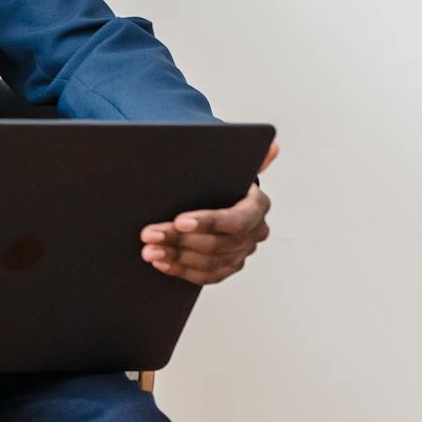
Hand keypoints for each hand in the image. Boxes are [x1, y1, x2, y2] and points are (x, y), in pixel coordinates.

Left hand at [138, 139, 278, 284]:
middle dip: (180, 240)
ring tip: (149, 250)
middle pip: (217, 243)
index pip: (234, 220)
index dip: (207, 222)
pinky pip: (207, 276)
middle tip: (150, 235)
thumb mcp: (232, 165)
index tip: (178, 221)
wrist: (223, 196)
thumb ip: (250, 158)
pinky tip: (161, 262)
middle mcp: (255, 232)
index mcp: (257, 206)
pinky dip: (182, 271)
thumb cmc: (223, 180)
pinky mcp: (229, 266)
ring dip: (176, 257)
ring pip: (209, 262)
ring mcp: (243, 252)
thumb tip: (273, 145)